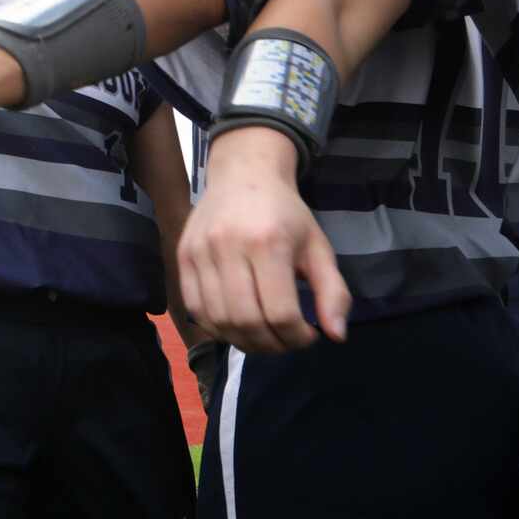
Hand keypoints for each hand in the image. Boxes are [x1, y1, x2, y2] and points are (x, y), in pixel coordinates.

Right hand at [173, 132, 351, 353]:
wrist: (243, 173)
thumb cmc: (286, 213)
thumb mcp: (318, 247)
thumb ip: (333, 291)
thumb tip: (337, 336)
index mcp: (268, 242)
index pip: (280, 313)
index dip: (298, 337)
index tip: (309, 335)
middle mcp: (229, 246)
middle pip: (247, 321)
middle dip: (272, 344)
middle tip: (286, 341)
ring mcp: (200, 252)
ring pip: (218, 320)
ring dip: (244, 341)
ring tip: (264, 337)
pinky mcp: (182, 256)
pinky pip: (195, 308)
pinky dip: (217, 327)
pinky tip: (237, 325)